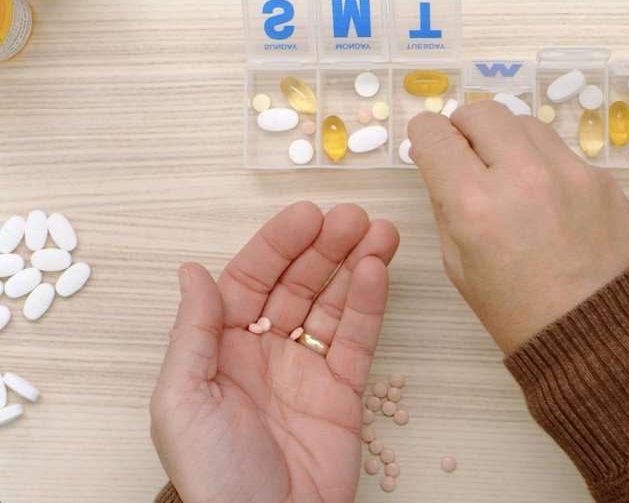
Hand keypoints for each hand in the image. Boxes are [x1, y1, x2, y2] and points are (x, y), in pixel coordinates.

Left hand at [150, 202, 398, 502]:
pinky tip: (378, 274)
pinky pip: (357, 339)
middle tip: (354, 218)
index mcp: (219, 350)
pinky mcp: (343, 391)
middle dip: (325, 248)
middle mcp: (263, 353)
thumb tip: (192, 271)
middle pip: (297, 284)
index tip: (306, 217)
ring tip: (379, 234)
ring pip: (333, 304)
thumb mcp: (183, 400)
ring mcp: (306, 370)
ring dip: (355, 265)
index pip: (250, 281)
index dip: (278, 246)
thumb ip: (194, 332)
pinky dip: (369, 305)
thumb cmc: (215, 478)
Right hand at [408, 101, 628, 353]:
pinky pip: (560, 151)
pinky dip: (543, 164)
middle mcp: (523, 176)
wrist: (603, 336)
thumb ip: (446, 206)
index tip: (427, 142)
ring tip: (507, 175)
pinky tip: (546, 200)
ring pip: (524, 123)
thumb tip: (441, 165)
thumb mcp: (460, 267)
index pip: (436, 135)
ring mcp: (569, 171)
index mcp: (476, 206)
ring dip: (506, 140)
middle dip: (465, 127)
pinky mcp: (601, 177)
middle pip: (482, 112)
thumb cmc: (521, 313)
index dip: (424, 134)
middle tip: (465, 153)